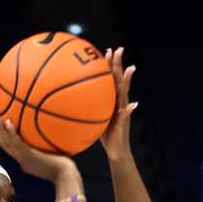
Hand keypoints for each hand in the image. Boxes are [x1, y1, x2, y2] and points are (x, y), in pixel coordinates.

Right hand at [0, 113, 78, 184]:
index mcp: (24, 159)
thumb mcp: (53, 156)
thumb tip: (52, 133)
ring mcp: (24, 159)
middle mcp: (21, 159)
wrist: (66, 177)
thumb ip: (48, 147)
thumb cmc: (64, 167)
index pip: (10, 146)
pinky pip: (18, 144)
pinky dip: (11, 133)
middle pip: (4, 143)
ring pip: (6, 143)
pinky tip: (8, 122)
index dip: (2, 135)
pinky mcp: (30, 157)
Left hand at [97, 46, 138, 161]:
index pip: (110, 79)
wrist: (117, 152)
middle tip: (119, 49)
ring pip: (125, 93)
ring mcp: (124, 111)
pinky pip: (126, 115)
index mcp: (112, 100)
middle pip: (119, 80)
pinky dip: (129, 110)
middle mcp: (119, 102)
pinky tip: (133, 104)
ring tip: (130, 69)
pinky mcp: (124, 123)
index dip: (109, 65)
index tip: (106, 51)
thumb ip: (87, 110)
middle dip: (119, 64)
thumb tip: (69, 103)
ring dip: (128, 81)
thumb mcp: (93, 119)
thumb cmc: (104, 137)